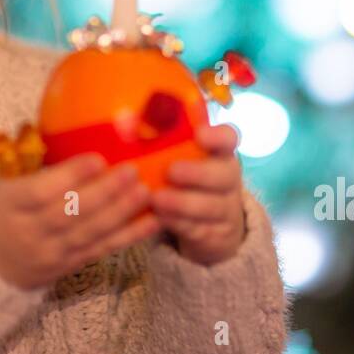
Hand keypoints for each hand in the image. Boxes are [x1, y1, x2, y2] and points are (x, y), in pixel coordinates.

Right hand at [0, 152, 162, 290]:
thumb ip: (25, 156)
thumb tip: (53, 116)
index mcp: (9, 204)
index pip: (40, 192)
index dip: (70, 176)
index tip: (97, 158)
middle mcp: (30, 231)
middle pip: (71, 213)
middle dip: (105, 192)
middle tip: (132, 170)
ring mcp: (51, 252)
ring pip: (90, 233)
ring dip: (121, 212)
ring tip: (145, 191)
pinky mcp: (69, 266)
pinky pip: (102, 250)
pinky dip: (129, 237)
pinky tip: (152, 222)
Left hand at [150, 123, 246, 266]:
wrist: (208, 224)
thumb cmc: (184, 180)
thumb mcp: (177, 159)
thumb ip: (159, 138)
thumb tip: (126, 119)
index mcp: (218, 152)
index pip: (228, 138)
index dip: (217, 136)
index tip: (199, 134)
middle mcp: (227, 177)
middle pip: (224, 174)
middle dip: (197, 173)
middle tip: (171, 171)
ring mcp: (225, 208)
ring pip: (212, 205)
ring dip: (183, 202)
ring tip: (157, 199)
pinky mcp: (216, 234)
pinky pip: (199, 228)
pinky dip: (178, 223)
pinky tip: (159, 217)